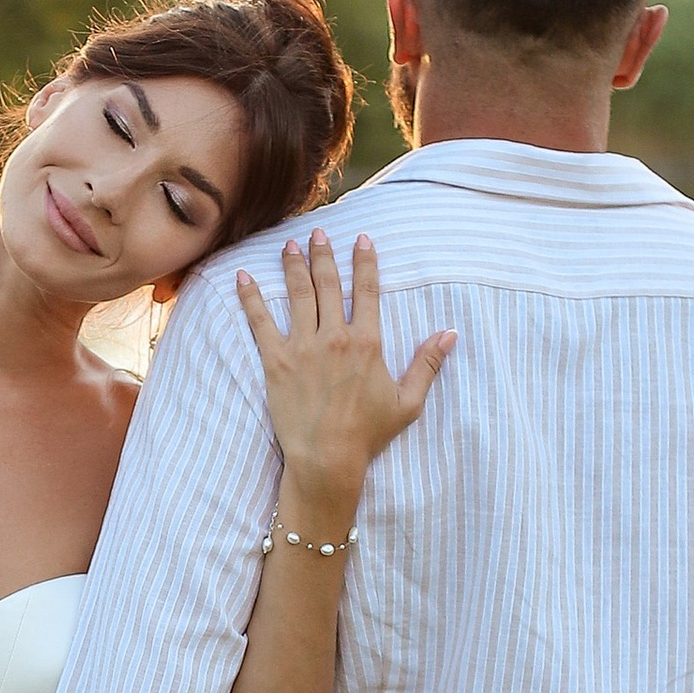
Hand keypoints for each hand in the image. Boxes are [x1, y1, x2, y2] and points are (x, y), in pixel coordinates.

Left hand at [237, 234, 452, 531]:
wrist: (327, 459)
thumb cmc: (368, 435)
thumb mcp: (408, 402)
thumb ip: (428, 364)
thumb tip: (450, 334)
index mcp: (368, 343)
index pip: (368, 291)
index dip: (365, 262)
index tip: (362, 240)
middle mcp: (336, 337)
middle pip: (329, 284)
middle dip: (323, 254)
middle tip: (317, 232)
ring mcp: (304, 347)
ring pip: (298, 294)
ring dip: (293, 265)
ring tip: (288, 244)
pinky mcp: (276, 361)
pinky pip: (260, 321)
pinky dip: (250, 297)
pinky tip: (243, 276)